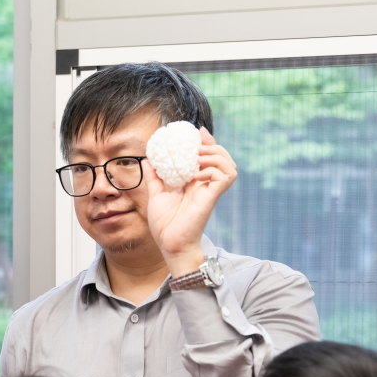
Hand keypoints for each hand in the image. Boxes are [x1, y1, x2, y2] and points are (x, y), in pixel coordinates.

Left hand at [143, 127, 236, 276]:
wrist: (169, 244)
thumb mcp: (156, 195)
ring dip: (215, 156)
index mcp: (195, 183)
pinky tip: (198, 174)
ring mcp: (210, 191)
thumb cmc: (165, 225)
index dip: (207, 142)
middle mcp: (206, 185)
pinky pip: (223, 176)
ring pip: (229, 165)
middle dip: (213, 146)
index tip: (197, 132)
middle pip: (222, 157)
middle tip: (197, 145)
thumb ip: (155, 178)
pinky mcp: (211, 198)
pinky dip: (213, 169)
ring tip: (198, 158)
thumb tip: (147, 160)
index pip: (208, 157)